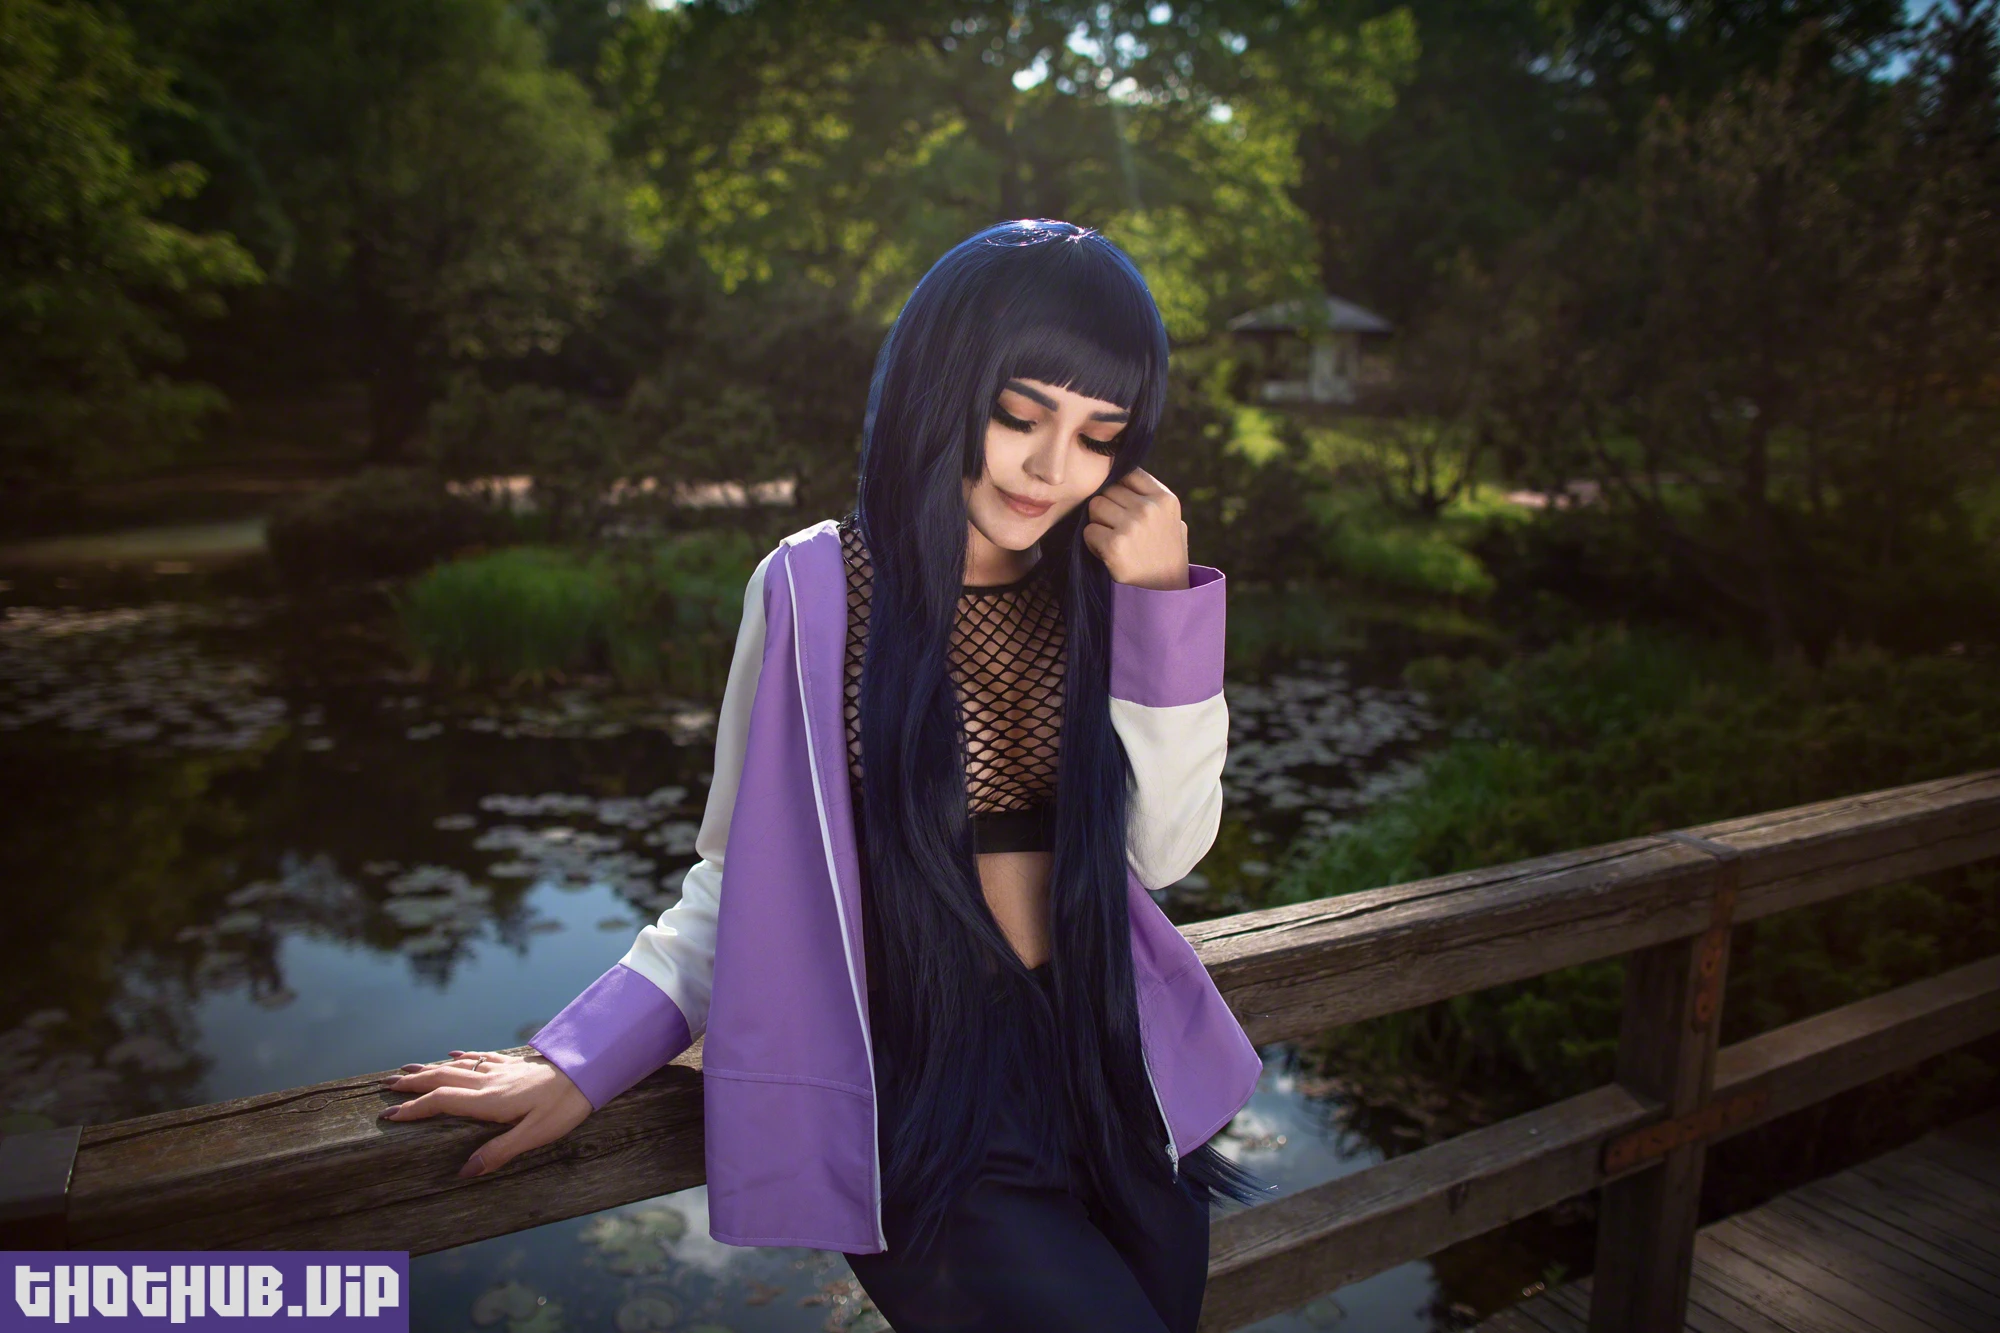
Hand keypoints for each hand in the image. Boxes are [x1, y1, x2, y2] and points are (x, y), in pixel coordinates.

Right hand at [378, 1048, 591, 1177]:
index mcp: (489, 1101)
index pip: (442, 1102)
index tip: (389, 1115)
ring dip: (430, 1068)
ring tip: (407, 1068)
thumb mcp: (535, 1136)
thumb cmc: (565, 1106)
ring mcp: (502, 1070)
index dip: (414, 1109)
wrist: (590, 1071)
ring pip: (457, 1066)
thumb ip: (499, 1152)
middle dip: (413, 1083)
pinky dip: (463, 1057)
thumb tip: (464, 1172)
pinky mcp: (515, 1064)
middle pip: (442, 1079)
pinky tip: (455, 1054)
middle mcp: (490, 1082)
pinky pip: (481, 1057)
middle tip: (386, 1086)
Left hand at [1082, 467, 1189, 589]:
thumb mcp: (1171, 520)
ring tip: (1114, 540)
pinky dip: (1093, 543)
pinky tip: (1109, 554)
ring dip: (1098, 524)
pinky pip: (1088, 531)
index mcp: (1164, 498)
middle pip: (1107, 490)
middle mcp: (1149, 509)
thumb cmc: (1165, 553)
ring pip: (1095, 507)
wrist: (1165, 592)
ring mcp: (1131, 526)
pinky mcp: (1114, 545)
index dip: (1119, 488)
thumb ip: (1150, 496)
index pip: (1128, 473)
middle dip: (1108, 508)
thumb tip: (1119, 471)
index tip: (1121, 505)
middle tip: (1118, 529)